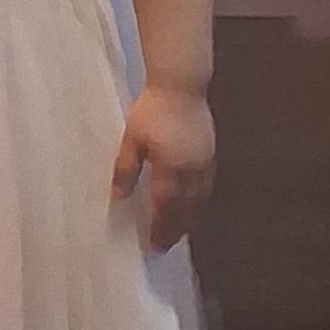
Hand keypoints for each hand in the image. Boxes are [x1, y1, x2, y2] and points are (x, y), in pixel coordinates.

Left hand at [112, 80, 213, 246]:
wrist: (181, 84)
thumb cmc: (152, 109)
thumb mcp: (132, 139)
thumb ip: (126, 169)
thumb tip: (119, 196)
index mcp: (171, 168)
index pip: (164, 207)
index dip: (158, 227)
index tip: (152, 244)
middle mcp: (192, 170)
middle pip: (185, 209)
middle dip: (175, 229)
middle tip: (165, 245)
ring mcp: (205, 162)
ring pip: (199, 200)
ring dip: (189, 218)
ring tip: (178, 231)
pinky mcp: (211, 153)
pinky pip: (207, 186)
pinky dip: (199, 201)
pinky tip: (192, 203)